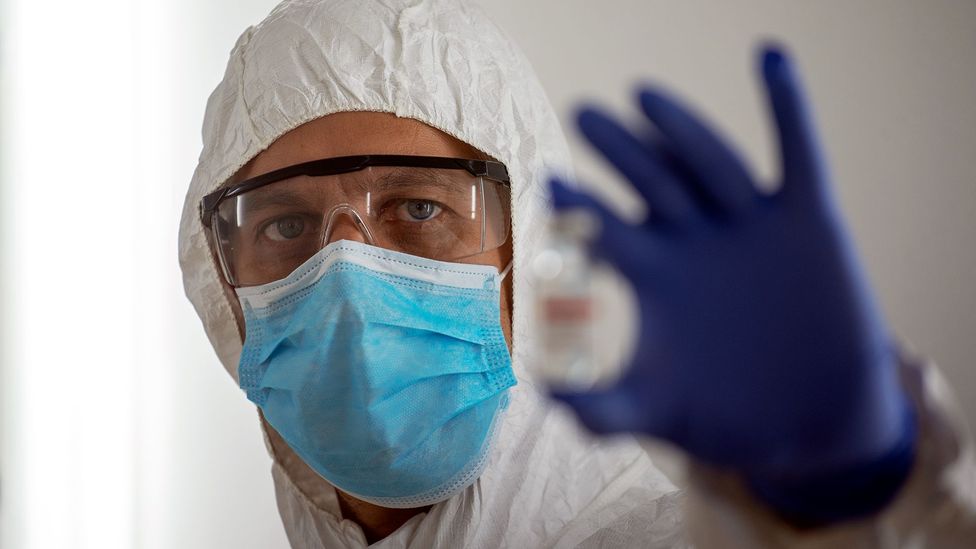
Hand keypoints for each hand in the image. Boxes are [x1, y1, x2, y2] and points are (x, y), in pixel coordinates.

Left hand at [550, 46, 913, 518]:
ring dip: (681, 129)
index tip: (549, 183)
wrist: (810, 421)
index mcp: (653, 272)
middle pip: (650, 182)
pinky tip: (770, 60)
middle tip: (583, 113)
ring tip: (644, 96)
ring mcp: (748, 225)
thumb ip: (600, 410)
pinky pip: (798, 157)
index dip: (580, 205)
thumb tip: (543, 393)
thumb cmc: (723, 413)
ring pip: (710, 163)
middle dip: (619, 150)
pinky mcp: (806, 220)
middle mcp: (695, 239)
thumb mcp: (656, 412)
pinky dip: (789, 110)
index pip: (608, 228)